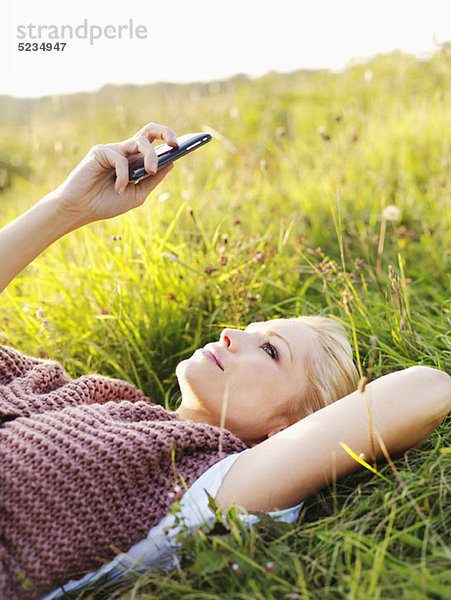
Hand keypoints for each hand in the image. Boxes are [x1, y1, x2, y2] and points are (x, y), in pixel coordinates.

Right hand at [48, 122, 177, 226]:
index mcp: (135, 162)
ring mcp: (114, 150)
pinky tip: (117, 188)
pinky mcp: (100, 151)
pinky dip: (123, 176)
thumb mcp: (137, 195)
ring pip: (139, 142)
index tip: (184, 146)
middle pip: (149, 132)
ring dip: (150, 156)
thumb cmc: (106, 203)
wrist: (80, 210)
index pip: (155, 145)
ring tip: (150, 171)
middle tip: (175, 143)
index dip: (169, 141)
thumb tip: (172, 163)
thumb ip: (153, 180)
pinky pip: (120, 159)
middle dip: (165, 132)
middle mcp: (126, 152)